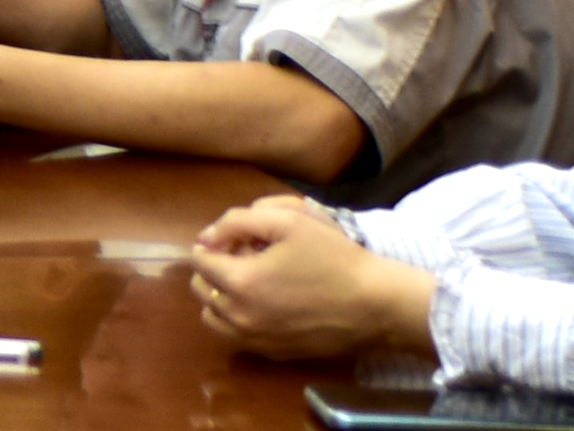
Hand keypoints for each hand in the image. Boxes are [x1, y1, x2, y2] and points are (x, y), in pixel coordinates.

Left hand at [188, 199, 435, 358]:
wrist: (374, 305)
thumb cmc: (333, 257)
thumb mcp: (289, 221)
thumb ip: (239, 221)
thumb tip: (207, 236)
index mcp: (240, 281)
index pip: (199, 260)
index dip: (214, 243)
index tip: (237, 238)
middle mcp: (239, 316)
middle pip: (201, 288)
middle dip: (214, 268)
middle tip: (244, 256)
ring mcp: (255, 339)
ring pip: (212, 316)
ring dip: (220, 295)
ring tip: (249, 280)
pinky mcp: (272, 353)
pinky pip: (235, 335)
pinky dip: (236, 318)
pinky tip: (262, 303)